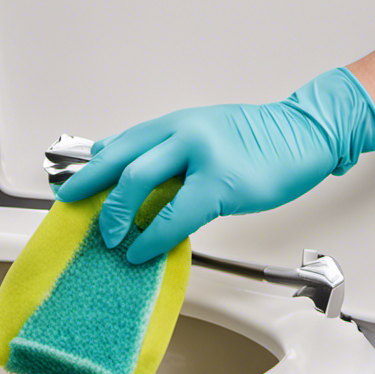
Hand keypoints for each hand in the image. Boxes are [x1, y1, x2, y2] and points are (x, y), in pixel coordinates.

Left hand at [55, 67, 374, 263]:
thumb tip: (126, 162)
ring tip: (109, 237)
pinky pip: (175, 215)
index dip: (91, 168)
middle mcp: (181, 133)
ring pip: (139, 181)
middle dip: (90, 188)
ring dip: (116, 212)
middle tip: (74, 209)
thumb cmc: (256, 139)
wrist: (304, 133)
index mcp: (175, 123)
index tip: (70, 187)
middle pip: (120, 159)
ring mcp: (201, 155)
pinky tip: (141, 250)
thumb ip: (165, 148)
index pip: (121, 144)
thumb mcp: (202, 131)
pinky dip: (152, 236)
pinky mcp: (221, 183)